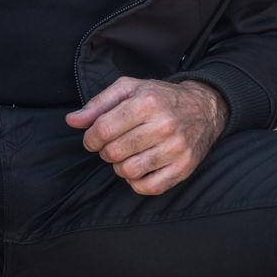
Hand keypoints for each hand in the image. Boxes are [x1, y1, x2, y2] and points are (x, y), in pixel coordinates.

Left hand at [66, 77, 229, 195]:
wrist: (204, 107)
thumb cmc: (160, 97)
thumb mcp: (129, 89)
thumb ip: (98, 104)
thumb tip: (72, 121)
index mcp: (147, 102)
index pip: (103, 129)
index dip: (90, 138)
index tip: (92, 139)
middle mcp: (164, 125)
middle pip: (114, 152)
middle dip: (105, 152)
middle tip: (111, 145)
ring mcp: (176, 148)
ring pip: (129, 171)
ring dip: (120, 167)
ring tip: (125, 155)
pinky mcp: (184, 167)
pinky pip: (149, 187)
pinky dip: (136, 182)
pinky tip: (138, 168)